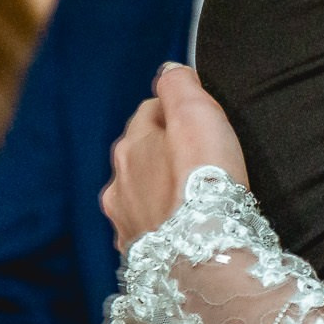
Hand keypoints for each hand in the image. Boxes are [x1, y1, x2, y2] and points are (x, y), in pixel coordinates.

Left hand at [102, 64, 248, 251]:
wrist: (203, 255)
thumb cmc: (204, 180)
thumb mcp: (196, 113)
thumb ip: (179, 85)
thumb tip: (168, 69)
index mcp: (132, 144)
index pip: (150, 111)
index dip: (177, 110)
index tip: (202, 117)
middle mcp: (119, 181)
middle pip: (140, 154)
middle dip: (163, 151)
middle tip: (200, 156)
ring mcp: (124, 220)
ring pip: (138, 192)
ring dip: (158, 189)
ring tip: (190, 195)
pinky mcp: (136, 253)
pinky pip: (145, 228)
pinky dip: (159, 223)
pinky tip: (180, 228)